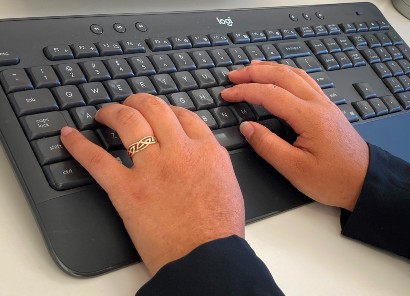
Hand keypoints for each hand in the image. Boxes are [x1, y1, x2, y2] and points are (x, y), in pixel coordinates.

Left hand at [60, 94, 244, 275]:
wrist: (206, 258)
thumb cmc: (219, 229)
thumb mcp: (227, 186)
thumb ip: (212, 163)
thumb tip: (201, 154)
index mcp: (206, 151)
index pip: (184, 116)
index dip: (169, 109)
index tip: (161, 112)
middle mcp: (179, 151)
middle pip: (155, 109)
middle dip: (139, 101)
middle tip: (130, 104)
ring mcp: (151, 168)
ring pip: (128, 122)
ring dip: (112, 111)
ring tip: (105, 113)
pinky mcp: (127, 189)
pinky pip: (97, 159)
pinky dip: (78, 145)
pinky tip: (69, 136)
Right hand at [221, 61, 368, 210]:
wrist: (364, 180)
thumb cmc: (332, 179)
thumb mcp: (295, 169)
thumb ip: (268, 146)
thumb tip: (247, 127)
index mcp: (308, 117)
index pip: (270, 94)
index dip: (245, 91)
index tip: (227, 94)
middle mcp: (317, 103)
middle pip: (281, 76)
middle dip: (254, 72)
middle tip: (233, 76)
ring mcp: (324, 103)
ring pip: (294, 74)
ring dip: (270, 68)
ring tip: (251, 67)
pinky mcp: (327, 108)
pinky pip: (304, 80)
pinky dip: (286, 73)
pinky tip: (280, 75)